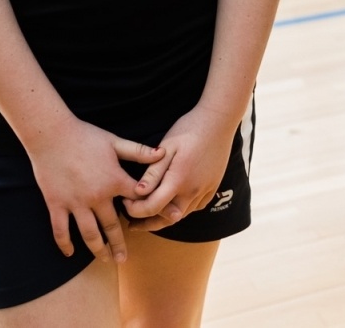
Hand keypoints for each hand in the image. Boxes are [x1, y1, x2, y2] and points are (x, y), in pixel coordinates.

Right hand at [26, 119, 164, 261]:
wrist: (51, 135)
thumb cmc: (85, 136)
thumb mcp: (115, 141)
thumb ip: (139, 152)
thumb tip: (162, 153)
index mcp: (114, 180)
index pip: (136, 201)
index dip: (145, 211)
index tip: (147, 223)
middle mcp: (97, 196)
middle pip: (112, 226)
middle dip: (119, 244)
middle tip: (124, 259)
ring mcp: (75, 203)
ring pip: (89, 233)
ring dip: (98, 249)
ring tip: (105, 261)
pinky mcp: (56, 204)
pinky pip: (61, 229)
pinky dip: (65, 244)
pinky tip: (71, 253)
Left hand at [124, 105, 239, 230]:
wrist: (219, 121)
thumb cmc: (190, 130)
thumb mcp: (166, 147)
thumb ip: (153, 173)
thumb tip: (137, 193)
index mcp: (179, 180)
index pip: (152, 208)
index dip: (135, 210)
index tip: (125, 202)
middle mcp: (193, 190)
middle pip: (167, 219)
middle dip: (148, 223)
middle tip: (132, 221)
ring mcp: (205, 190)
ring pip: (182, 215)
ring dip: (164, 217)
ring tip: (148, 215)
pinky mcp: (212, 187)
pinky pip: (194, 207)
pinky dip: (181, 209)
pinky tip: (172, 203)